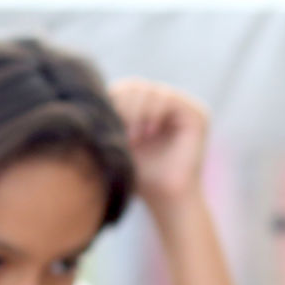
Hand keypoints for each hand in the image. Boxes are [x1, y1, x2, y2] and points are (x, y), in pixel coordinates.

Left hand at [109, 79, 208, 209]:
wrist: (164, 198)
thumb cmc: (138, 176)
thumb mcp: (118, 144)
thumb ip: (109, 118)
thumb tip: (88, 95)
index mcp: (148, 108)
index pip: (125, 88)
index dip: (113, 102)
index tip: (106, 127)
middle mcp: (167, 103)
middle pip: (136, 86)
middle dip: (124, 107)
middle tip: (121, 132)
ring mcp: (184, 107)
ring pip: (151, 90)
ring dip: (137, 112)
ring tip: (133, 138)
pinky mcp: (197, 114)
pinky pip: (168, 98)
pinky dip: (153, 112)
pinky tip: (147, 133)